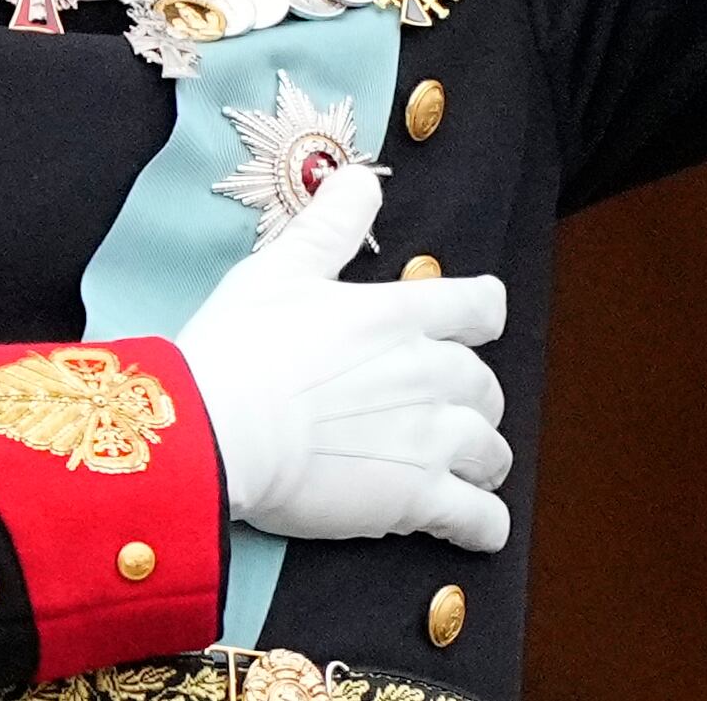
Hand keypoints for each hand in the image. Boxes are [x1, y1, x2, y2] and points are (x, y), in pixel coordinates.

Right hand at [174, 165, 513, 550]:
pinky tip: (480, 528)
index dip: (481, 314)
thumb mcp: (282, 267)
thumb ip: (331, 223)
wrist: (215, 432)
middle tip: (447, 410)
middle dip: (473, 398)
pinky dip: (484, 525)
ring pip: (490, 449)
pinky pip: (478, 517)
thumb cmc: (239, 348)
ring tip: (466, 469)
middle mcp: (431, 372)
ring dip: (482, 457)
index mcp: (402, 314)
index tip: (477, 323)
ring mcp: (430, 438)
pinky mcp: (417, 499)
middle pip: (485, 385)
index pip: (479, 306)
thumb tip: (360, 177)